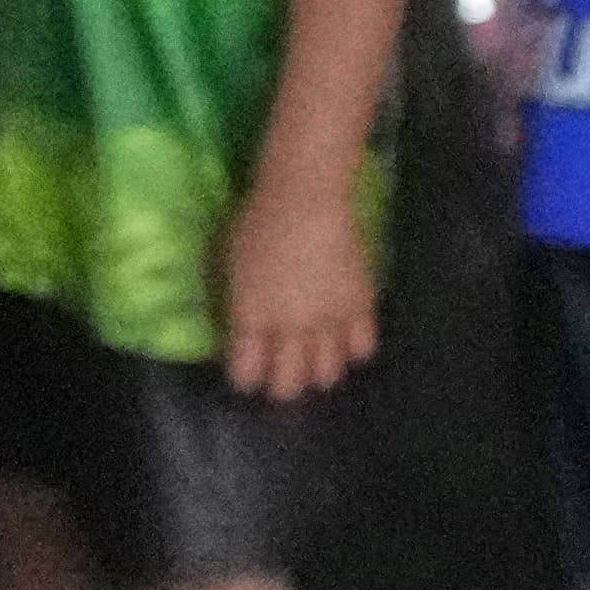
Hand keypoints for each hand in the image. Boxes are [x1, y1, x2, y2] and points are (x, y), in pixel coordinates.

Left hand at [214, 177, 376, 401]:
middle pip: (288, 384)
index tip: (245, 377)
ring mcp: (329, 321)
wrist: (305, 200)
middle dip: (280, 389)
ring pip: (327, 373)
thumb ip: (233, 305)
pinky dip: (352, 353)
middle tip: (278, 382)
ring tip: (311, 368)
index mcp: (250, 319)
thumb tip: (238, 331)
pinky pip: (362, 348)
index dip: (244, 380)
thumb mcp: (227, 268)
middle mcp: (290, 328)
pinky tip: (343, 344)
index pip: (246, 373)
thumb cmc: (256, 225)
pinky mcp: (361, 306)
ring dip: (316, 375)